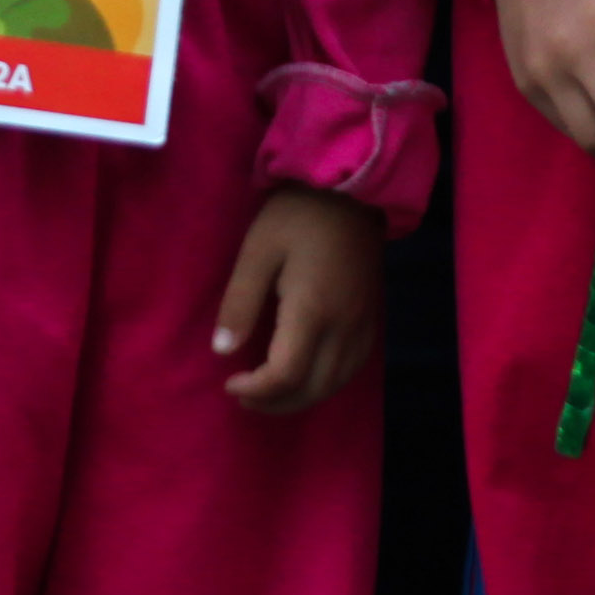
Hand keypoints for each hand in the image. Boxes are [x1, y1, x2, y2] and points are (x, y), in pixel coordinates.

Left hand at [213, 185, 382, 411]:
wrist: (351, 191)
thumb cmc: (297, 216)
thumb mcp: (257, 251)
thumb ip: (240, 303)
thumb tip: (223, 350)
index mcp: (312, 310)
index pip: (285, 374)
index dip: (256, 389)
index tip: (230, 382)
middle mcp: (343, 325)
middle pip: (313, 388)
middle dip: (275, 403)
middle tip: (244, 395)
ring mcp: (362, 324)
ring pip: (336, 383)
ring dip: (301, 398)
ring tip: (270, 393)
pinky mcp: (371, 319)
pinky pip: (352, 367)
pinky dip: (326, 383)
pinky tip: (306, 376)